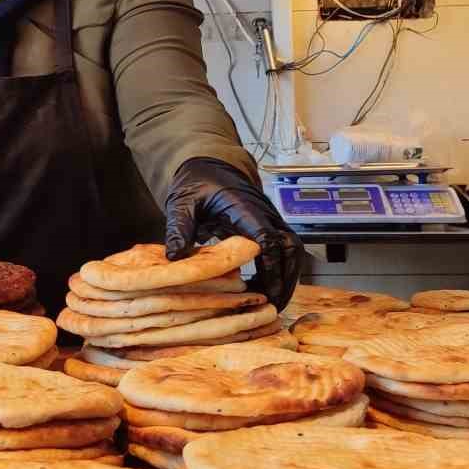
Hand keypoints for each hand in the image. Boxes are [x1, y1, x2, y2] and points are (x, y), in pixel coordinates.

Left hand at [163, 157, 306, 310]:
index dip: (269, 263)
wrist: (209, 164)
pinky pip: (285, 250)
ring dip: (287, 277)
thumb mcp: (182, 202)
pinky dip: (281, 271)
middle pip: (289, 246)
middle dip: (285, 278)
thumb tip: (174, 257)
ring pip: (293, 250)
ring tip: (273, 302)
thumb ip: (179, 227)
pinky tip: (266, 289)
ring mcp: (270, 219)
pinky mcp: (269, 226)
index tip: (264, 286)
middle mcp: (263, 212)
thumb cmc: (197, 182)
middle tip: (272, 304)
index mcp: (243, 206)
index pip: (266, 235)